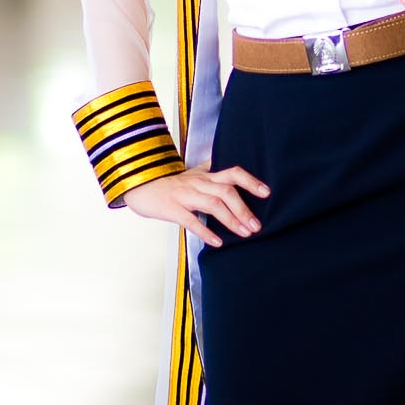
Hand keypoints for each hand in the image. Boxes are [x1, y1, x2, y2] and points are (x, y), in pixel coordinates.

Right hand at [122, 162, 270, 245]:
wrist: (138, 186)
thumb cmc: (167, 183)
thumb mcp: (189, 174)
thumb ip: (207, 169)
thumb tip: (220, 162)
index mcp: (204, 176)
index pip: (232, 173)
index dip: (250, 181)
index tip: (266, 192)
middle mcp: (197, 183)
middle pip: (226, 191)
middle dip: (243, 209)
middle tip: (256, 226)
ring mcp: (184, 195)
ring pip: (213, 204)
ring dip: (231, 219)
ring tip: (244, 233)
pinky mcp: (172, 208)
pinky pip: (191, 220)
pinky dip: (205, 231)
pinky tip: (217, 242)